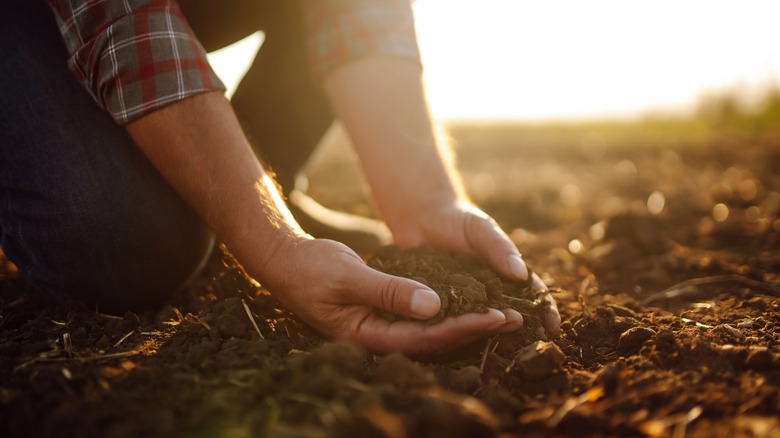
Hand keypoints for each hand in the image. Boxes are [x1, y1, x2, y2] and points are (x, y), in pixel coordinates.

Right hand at [261, 237, 523, 353]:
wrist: (285, 261)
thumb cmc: (311, 269)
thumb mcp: (350, 277)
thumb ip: (390, 292)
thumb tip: (434, 307)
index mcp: (368, 336)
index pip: (426, 339)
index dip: (463, 328)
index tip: (497, 316)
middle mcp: (378, 337)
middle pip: (435, 340)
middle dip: (474, 329)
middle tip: (515, 318)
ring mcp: (381, 326)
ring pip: (431, 330)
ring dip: (466, 320)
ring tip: (503, 313)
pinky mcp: (382, 312)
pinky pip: (421, 316)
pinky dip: (447, 309)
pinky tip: (469, 301)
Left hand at [389, 198, 560, 336]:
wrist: (422, 218)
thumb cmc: (458, 220)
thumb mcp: (482, 229)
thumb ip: (500, 248)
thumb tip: (521, 274)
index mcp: (505, 274)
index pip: (531, 294)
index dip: (544, 311)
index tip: (552, 327)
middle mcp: (489, 291)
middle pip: (511, 315)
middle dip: (523, 331)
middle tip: (532, 349)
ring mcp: (466, 301)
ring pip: (482, 323)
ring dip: (492, 336)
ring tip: (501, 352)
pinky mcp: (441, 305)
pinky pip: (452, 321)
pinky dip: (459, 333)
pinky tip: (461, 345)